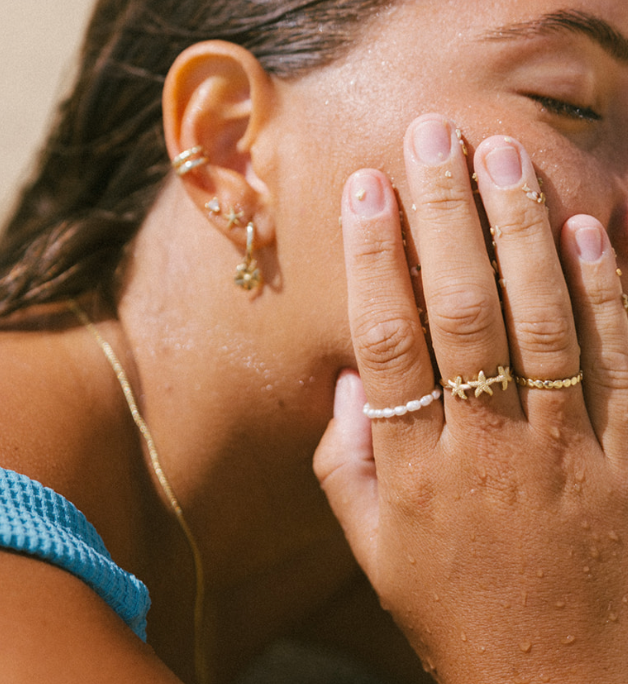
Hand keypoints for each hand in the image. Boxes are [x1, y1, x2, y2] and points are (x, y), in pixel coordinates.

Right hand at [315, 114, 627, 682]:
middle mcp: (483, 451)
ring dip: (519, 235)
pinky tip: (587, 230)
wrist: (555, 681)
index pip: (386, 342)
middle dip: (443, 217)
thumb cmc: (451, 608)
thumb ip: (344, 464)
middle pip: (459, 314)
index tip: (367, 191)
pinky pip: (620, 368)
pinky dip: (606, 295)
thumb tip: (348, 382)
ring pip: (540, 324)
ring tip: (502, 158)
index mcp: (411, 472)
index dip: (373, 259)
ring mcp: (563, 455)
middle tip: (433, 137)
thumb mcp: (372, 547)